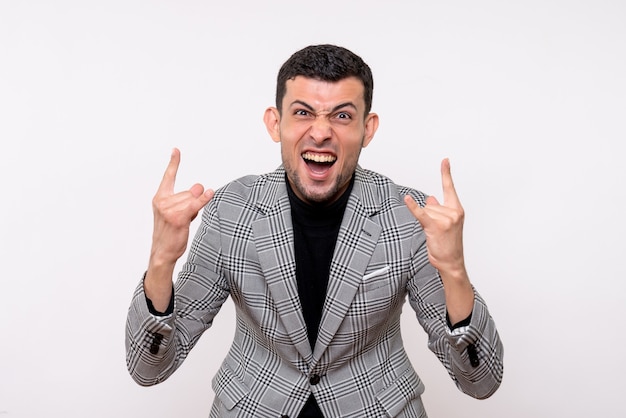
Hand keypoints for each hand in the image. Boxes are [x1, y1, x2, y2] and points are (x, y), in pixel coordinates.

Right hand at [144, 148, 213, 310]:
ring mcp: (169, 209)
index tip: (176, 150)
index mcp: (160, 198)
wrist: (162, 253)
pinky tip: (210, 193)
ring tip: (184, 222)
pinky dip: (204, 199)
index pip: (168, 177)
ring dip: (195, 210)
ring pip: (193, 199)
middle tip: (182, 218)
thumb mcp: (178, 212)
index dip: (173, 163)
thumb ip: (189, 198)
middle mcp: (162, 201)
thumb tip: (201, 186)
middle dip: (192, 203)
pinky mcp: (177, 217)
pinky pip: (196, 204)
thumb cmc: (170, 233)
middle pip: (189, 192)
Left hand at [404, 158, 464, 274]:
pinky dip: (412, 206)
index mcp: (457, 210)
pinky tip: (407, 199)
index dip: (446, 173)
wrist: (451, 262)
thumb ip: (438, 209)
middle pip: (430, 204)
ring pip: (425, 211)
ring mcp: (445, 219)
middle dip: (430, 217)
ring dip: (426, 223)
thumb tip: (430, 198)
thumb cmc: (448, 244)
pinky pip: (421, 213)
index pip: (450, 188)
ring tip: (435, 235)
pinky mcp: (435, 226)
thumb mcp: (446, 224)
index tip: (445, 160)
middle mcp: (453, 212)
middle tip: (438, 232)